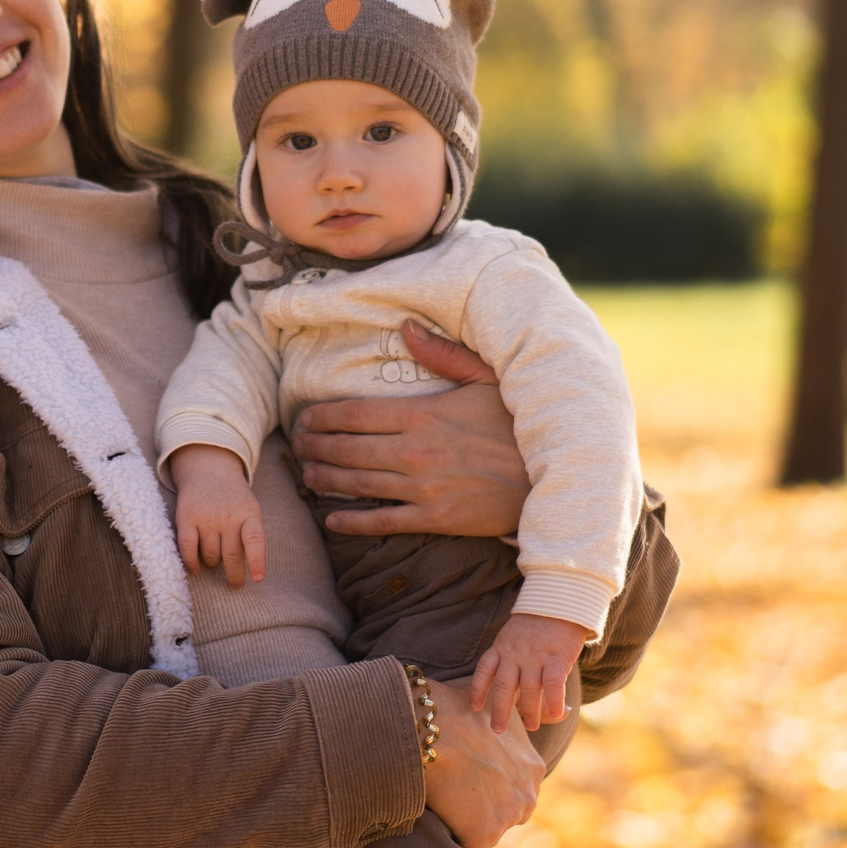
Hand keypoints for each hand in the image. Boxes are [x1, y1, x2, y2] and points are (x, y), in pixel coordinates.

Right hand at [171, 445, 266, 587]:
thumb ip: (250, 535)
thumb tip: (248, 570)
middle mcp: (227, 515)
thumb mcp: (249, 509)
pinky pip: (188, 549)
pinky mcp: (185, 517)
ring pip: (210, 556)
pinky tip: (195, 568)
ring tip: (214, 557)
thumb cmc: (233, 499)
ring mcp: (206, 516)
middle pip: (231, 556)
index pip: (255, 539)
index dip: (257, 560)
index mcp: (249, 513)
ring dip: (212, 562)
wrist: (208, 469)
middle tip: (235, 585)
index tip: (258, 579)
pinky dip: (191, 563)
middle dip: (234, 575)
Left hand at [293, 322, 526, 536]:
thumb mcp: (485, 378)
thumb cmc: (516, 423)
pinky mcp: (435, 518)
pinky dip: (352, 522)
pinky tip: (332, 519)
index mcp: (422, 414)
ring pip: (358, 484)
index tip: (303, 418)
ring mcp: (423, 488)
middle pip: (347, 449)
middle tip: (296, 446)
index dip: (322, 417)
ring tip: (305, 474)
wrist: (550, 476)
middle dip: (315, 447)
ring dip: (325, 479)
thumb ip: (442, 353)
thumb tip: (406, 326)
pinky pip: (383, 521)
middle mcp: (414, 452)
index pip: (355, 414)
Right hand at [419, 672, 541, 847]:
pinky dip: (456, 844)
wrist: (430, 726)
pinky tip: (441, 826)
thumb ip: (531, 710)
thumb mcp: (502, 704)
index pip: (514, 790)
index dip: (487, 785)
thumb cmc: (457, 709)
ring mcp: (508, 816)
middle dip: (482, 809)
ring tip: (444, 802)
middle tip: (454, 789)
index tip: (466, 774)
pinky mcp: (484, 833)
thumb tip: (567, 709)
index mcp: (533, 768)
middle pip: (504, 815)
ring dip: (466, 825)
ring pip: (486, 833)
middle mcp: (528, 795)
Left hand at [468, 613, 588, 732]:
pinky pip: (553, 684)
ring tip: (531, 726)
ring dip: (529, 711)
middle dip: (499, 710)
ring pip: (528, 690)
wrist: (559, 600)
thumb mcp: (514, 634)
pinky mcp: (556, 657)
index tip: (474, 707)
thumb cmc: (537, 622)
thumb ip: (510, 655)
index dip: (477, 690)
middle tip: (497, 730)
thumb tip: (513, 683)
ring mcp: (535, 656)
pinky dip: (554, 701)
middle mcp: (514, 654)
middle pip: (503, 686)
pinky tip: (556, 714)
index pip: (484, 670)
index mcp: (502, 647)